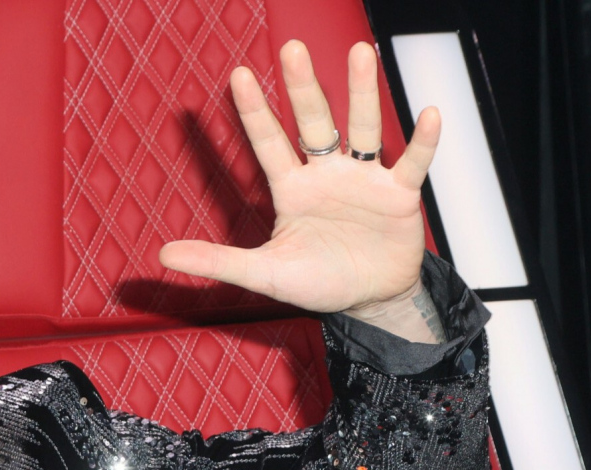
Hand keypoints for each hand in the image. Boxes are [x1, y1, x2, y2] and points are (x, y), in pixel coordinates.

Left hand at [159, 41, 440, 323]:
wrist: (369, 301)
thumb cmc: (317, 282)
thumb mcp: (263, 274)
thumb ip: (217, 262)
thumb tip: (162, 255)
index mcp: (292, 189)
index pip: (268, 143)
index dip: (255, 111)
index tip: (239, 75)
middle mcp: (326, 175)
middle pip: (313, 123)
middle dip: (303, 87)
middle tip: (292, 47)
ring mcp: (364, 180)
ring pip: (362, 128)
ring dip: (362, 93)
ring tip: (359, 52)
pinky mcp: (399, 195)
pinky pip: (412, 163)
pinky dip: (422, 141)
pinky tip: (427, 114)